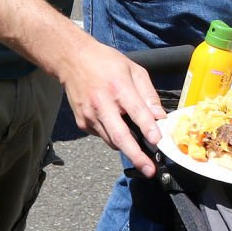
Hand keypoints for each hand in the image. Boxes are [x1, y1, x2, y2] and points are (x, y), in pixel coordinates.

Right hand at [53, 35, 165, 175]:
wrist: (72, 60)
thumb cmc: (105, 63)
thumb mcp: (133, 70)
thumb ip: (148, 94)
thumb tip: (160, 117)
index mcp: (118, 86)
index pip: (135, 111)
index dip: (147, 127)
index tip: (156, 141)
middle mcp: (102, 104)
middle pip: (120, 135)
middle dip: (136, 155)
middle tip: (149, 170)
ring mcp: (89, 115)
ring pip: (112, 141)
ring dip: (127, 147)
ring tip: (140, 150)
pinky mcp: (82, 123)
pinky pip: (103, 136)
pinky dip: (114, 136)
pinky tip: (116, 124)